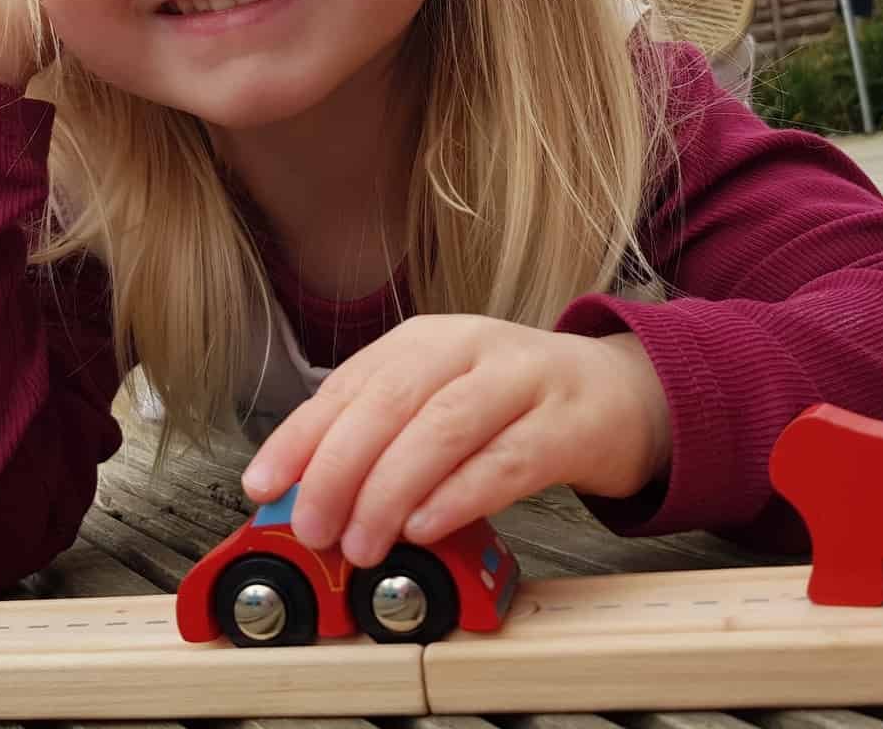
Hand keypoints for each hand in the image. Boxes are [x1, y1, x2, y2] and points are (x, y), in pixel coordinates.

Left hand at [241, 314, 670, 568]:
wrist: (621, 395)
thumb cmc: (516, 406)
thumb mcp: (440, 403)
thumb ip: (381, 440)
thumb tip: (306, 496)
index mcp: (426, 342)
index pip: (348, 385)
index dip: (298, 437)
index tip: (261, 485)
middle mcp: (470, 348)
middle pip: (389, 401)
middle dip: (338, 468)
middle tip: (312, 525)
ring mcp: (523, 381)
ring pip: (443, 428)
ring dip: (391, 489)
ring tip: (361, 540)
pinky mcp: (569, 424)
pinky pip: (506, 460)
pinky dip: (458, 495)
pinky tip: (425, 527)